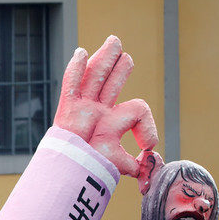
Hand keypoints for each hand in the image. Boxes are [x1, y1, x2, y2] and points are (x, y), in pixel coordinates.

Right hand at [53, 36, 157, 178]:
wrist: (72, 177)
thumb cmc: (92, 173)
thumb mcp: (120, 165)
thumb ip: (135, 164)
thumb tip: (151, 163)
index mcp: (109, 124)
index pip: (135, 110)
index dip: (147, 126)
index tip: (148, 146)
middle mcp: (97, 113)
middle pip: (109, 83)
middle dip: (119, 69)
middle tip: (125, 56)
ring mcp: (82, 109)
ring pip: (95, 76)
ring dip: (106, 59)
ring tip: (115, 42)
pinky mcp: (68, 111)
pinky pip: (71, 85)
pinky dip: (75, 69)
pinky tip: (81, 52)